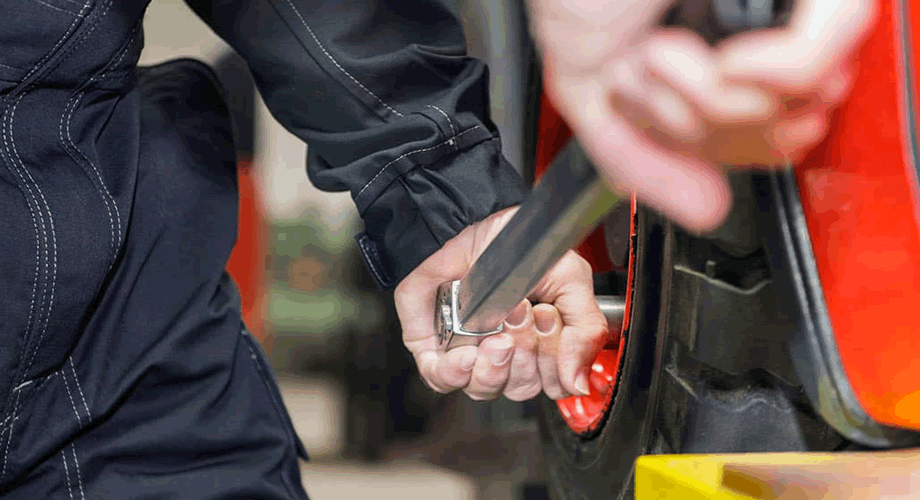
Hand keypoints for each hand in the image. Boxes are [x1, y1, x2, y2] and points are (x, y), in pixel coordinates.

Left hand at [395, 207, 607, 400]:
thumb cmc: (515, 246)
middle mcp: (507, 352)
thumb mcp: (569, 279)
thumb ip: (586, 331)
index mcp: (542, 343)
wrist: (468, 220)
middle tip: (522, 313)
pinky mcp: (435, 348)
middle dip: (525, 354)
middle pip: (522, 387)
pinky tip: (468, 353)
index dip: (555, 363)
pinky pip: (445, 381)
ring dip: (495, 364)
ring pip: (485, 388)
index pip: (554, 383)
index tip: (550, 319)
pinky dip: (458, 372)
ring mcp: (470, 352)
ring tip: (497, 330)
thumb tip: (581, 384)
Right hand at [526, 0, 876, 231]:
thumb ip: (638, 158)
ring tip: (660, 51)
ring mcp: (786, 9)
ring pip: (790, 107)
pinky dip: (741, 79)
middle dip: (696, 128)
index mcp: (728, 55)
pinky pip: (802, 67)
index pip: (767, 142)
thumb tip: (706, 209)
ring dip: (701, 100)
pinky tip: (711, 55)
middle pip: (779, 132)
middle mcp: (768, 30)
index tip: (671, 125)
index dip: (716, 151)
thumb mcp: (590, 92)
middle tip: (653, 78)